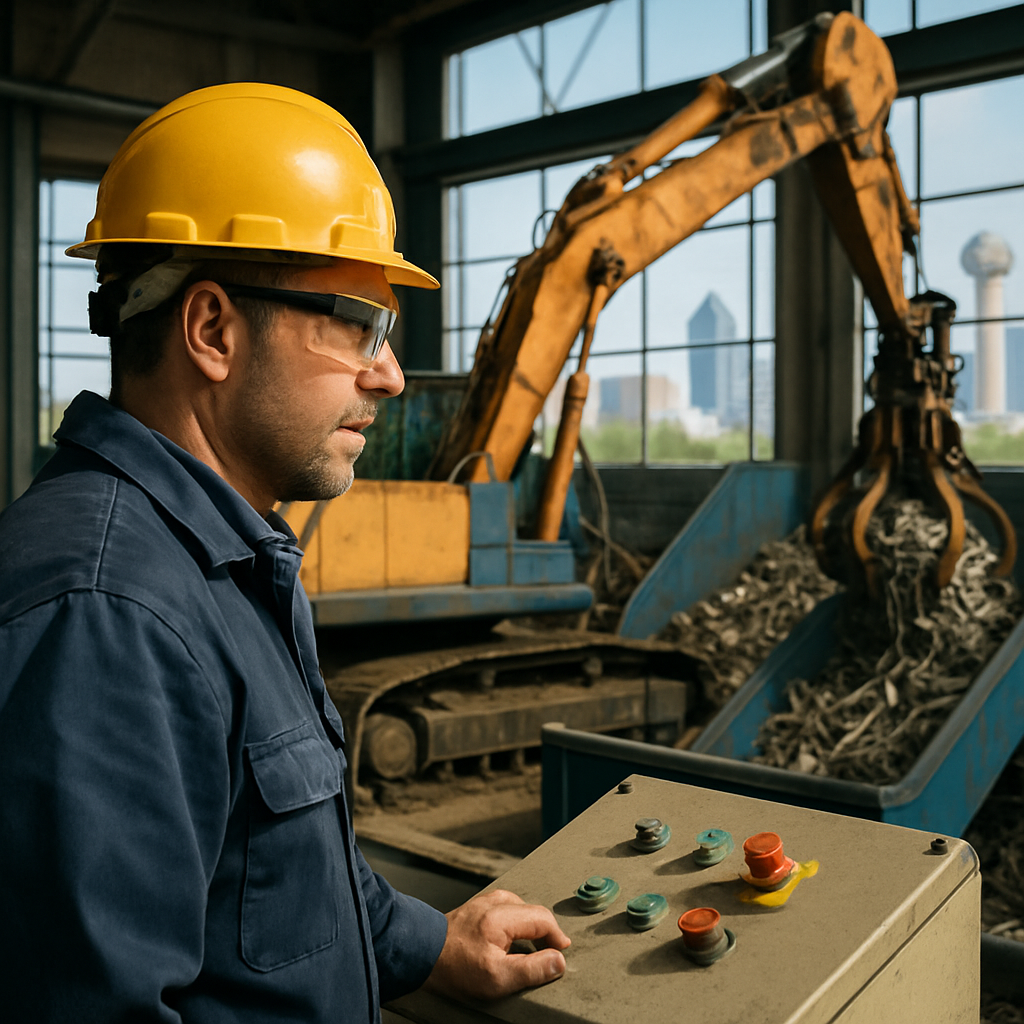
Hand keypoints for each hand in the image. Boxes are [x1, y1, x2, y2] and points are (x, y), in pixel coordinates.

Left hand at [422, 889, 570, 1000]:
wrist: (420, 954)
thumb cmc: (455, 967)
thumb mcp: (496, 978)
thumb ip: (531, 970)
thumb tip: (558, 961)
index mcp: (502, 916)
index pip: (543, 919)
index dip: (557, 938)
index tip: (561, 954)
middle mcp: (495, 902)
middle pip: (533, 912)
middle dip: (545, 932)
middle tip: (549, 954)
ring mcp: (484, 902)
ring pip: (520, 908)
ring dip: (530, 926)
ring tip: (532, 947)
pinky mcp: (475, 906)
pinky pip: (505, 908)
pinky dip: (515, 922)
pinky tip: (510, 938)